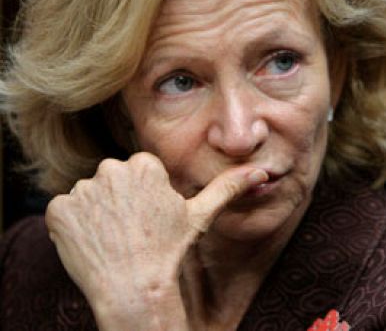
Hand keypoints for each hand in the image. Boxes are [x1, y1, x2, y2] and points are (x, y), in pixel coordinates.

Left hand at [45, 152, 267, 330]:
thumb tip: (260, 172)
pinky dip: (74, 227)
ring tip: (114, 239)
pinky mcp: (58, 211)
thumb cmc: (169, 251)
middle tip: (133, 231)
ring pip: (89, 196)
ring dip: (97, 214)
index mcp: (142, 165)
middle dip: (120, 201)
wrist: (134, 288)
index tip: (149, 219)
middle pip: (112, 181)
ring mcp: (80, 190)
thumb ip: (227, 187)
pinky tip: (93, 243)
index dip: (144, 197)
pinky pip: (65, 212)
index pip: (138, 173)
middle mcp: (109, 170)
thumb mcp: (200, 215)